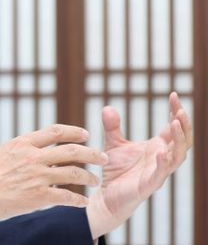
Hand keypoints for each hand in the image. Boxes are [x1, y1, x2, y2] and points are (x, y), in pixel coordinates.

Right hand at [0, 124, 108, 232]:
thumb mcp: (2, 153)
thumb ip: (21, 150)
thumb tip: (34, 147)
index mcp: (22, 143)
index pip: (55, 131)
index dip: (74, 132)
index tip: (86, 134)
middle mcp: (32, 157)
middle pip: (71, 150)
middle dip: (91, 153)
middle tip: (103, 157)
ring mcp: (36, 176)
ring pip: (73, 172)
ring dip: (89, 177)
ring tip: (97, 181)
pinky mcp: (38, 196)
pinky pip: (66, 197)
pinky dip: (77, 200)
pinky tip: (83, 203)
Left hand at [86, 92, 192, 238]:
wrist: (107, 195)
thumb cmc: (115, 170)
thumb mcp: (113, 144)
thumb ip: (112, 127)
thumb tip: (107, 107)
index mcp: (157, 147)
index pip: (173, 127)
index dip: (176, 112)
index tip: (173, 95)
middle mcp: (162, 158)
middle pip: (182, 140)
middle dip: (184, 125)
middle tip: (180, 109)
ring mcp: (159, 172)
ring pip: (177, 156)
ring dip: (179, 140)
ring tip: (175, 123)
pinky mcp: (149, 184)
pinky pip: (161, 173)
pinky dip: (163, 162)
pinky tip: (161, 151)